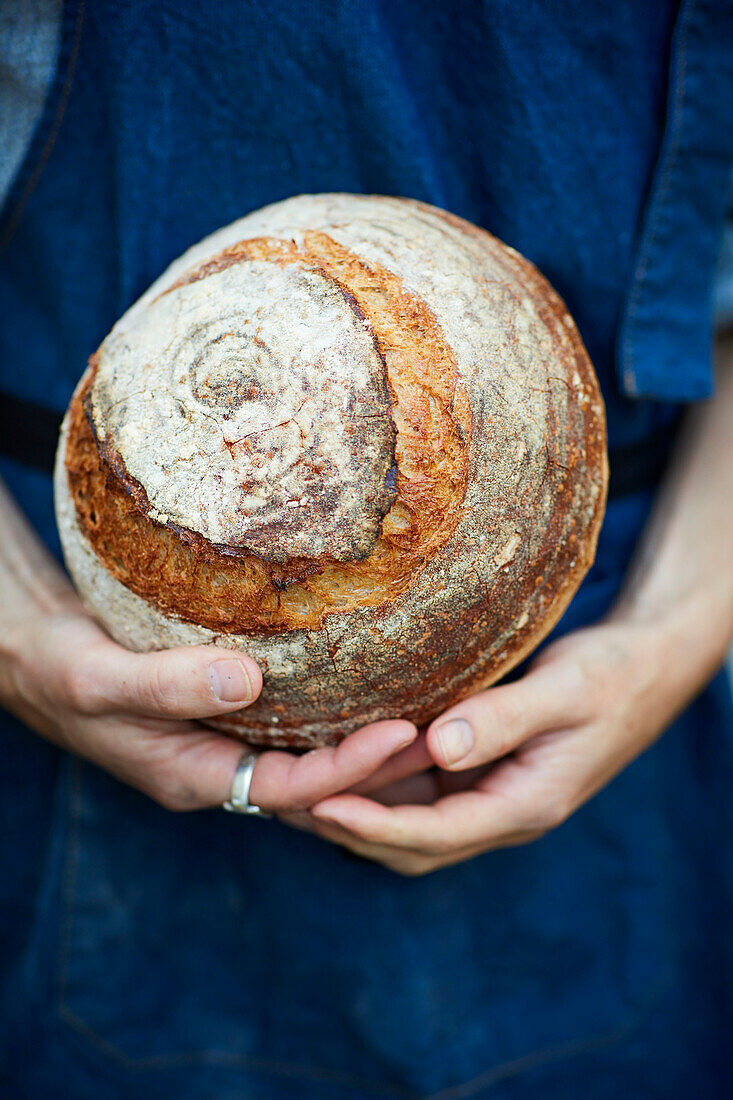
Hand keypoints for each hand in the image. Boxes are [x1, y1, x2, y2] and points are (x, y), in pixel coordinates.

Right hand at [2, 601, 416, 812]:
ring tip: (441, 722)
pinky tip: (381, 691)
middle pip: (318, 789)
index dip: (350, 766)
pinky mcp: (233, 722)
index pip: (290, 788)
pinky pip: (298, 734)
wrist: (44, 661)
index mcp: (194, 778)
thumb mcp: (102, 678)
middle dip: (382, 772)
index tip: (405, 731)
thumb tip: (247, 680)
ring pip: (314, 766)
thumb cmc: (63, 671)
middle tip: (451, 736)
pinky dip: (340, 723)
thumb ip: (167, 682)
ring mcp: (229, 750)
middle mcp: (221, 772)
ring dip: (372, 754)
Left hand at [282, 615, 698, 874]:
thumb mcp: (564, 690)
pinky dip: (383, 781)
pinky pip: (423, 790)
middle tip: (289, 800)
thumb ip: (504, 718)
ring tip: (300, 783)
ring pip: (413, 820)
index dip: (375, 824)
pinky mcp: (484, 771)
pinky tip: (348, 753)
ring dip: (362, 808)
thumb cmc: (611, 677)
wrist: (644, 669)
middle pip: (414, 844)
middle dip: (352, 829)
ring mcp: (492, 794)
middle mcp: (503, 810)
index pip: (436, 833)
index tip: (319, 804)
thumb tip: (441, 747)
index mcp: (525, 804)